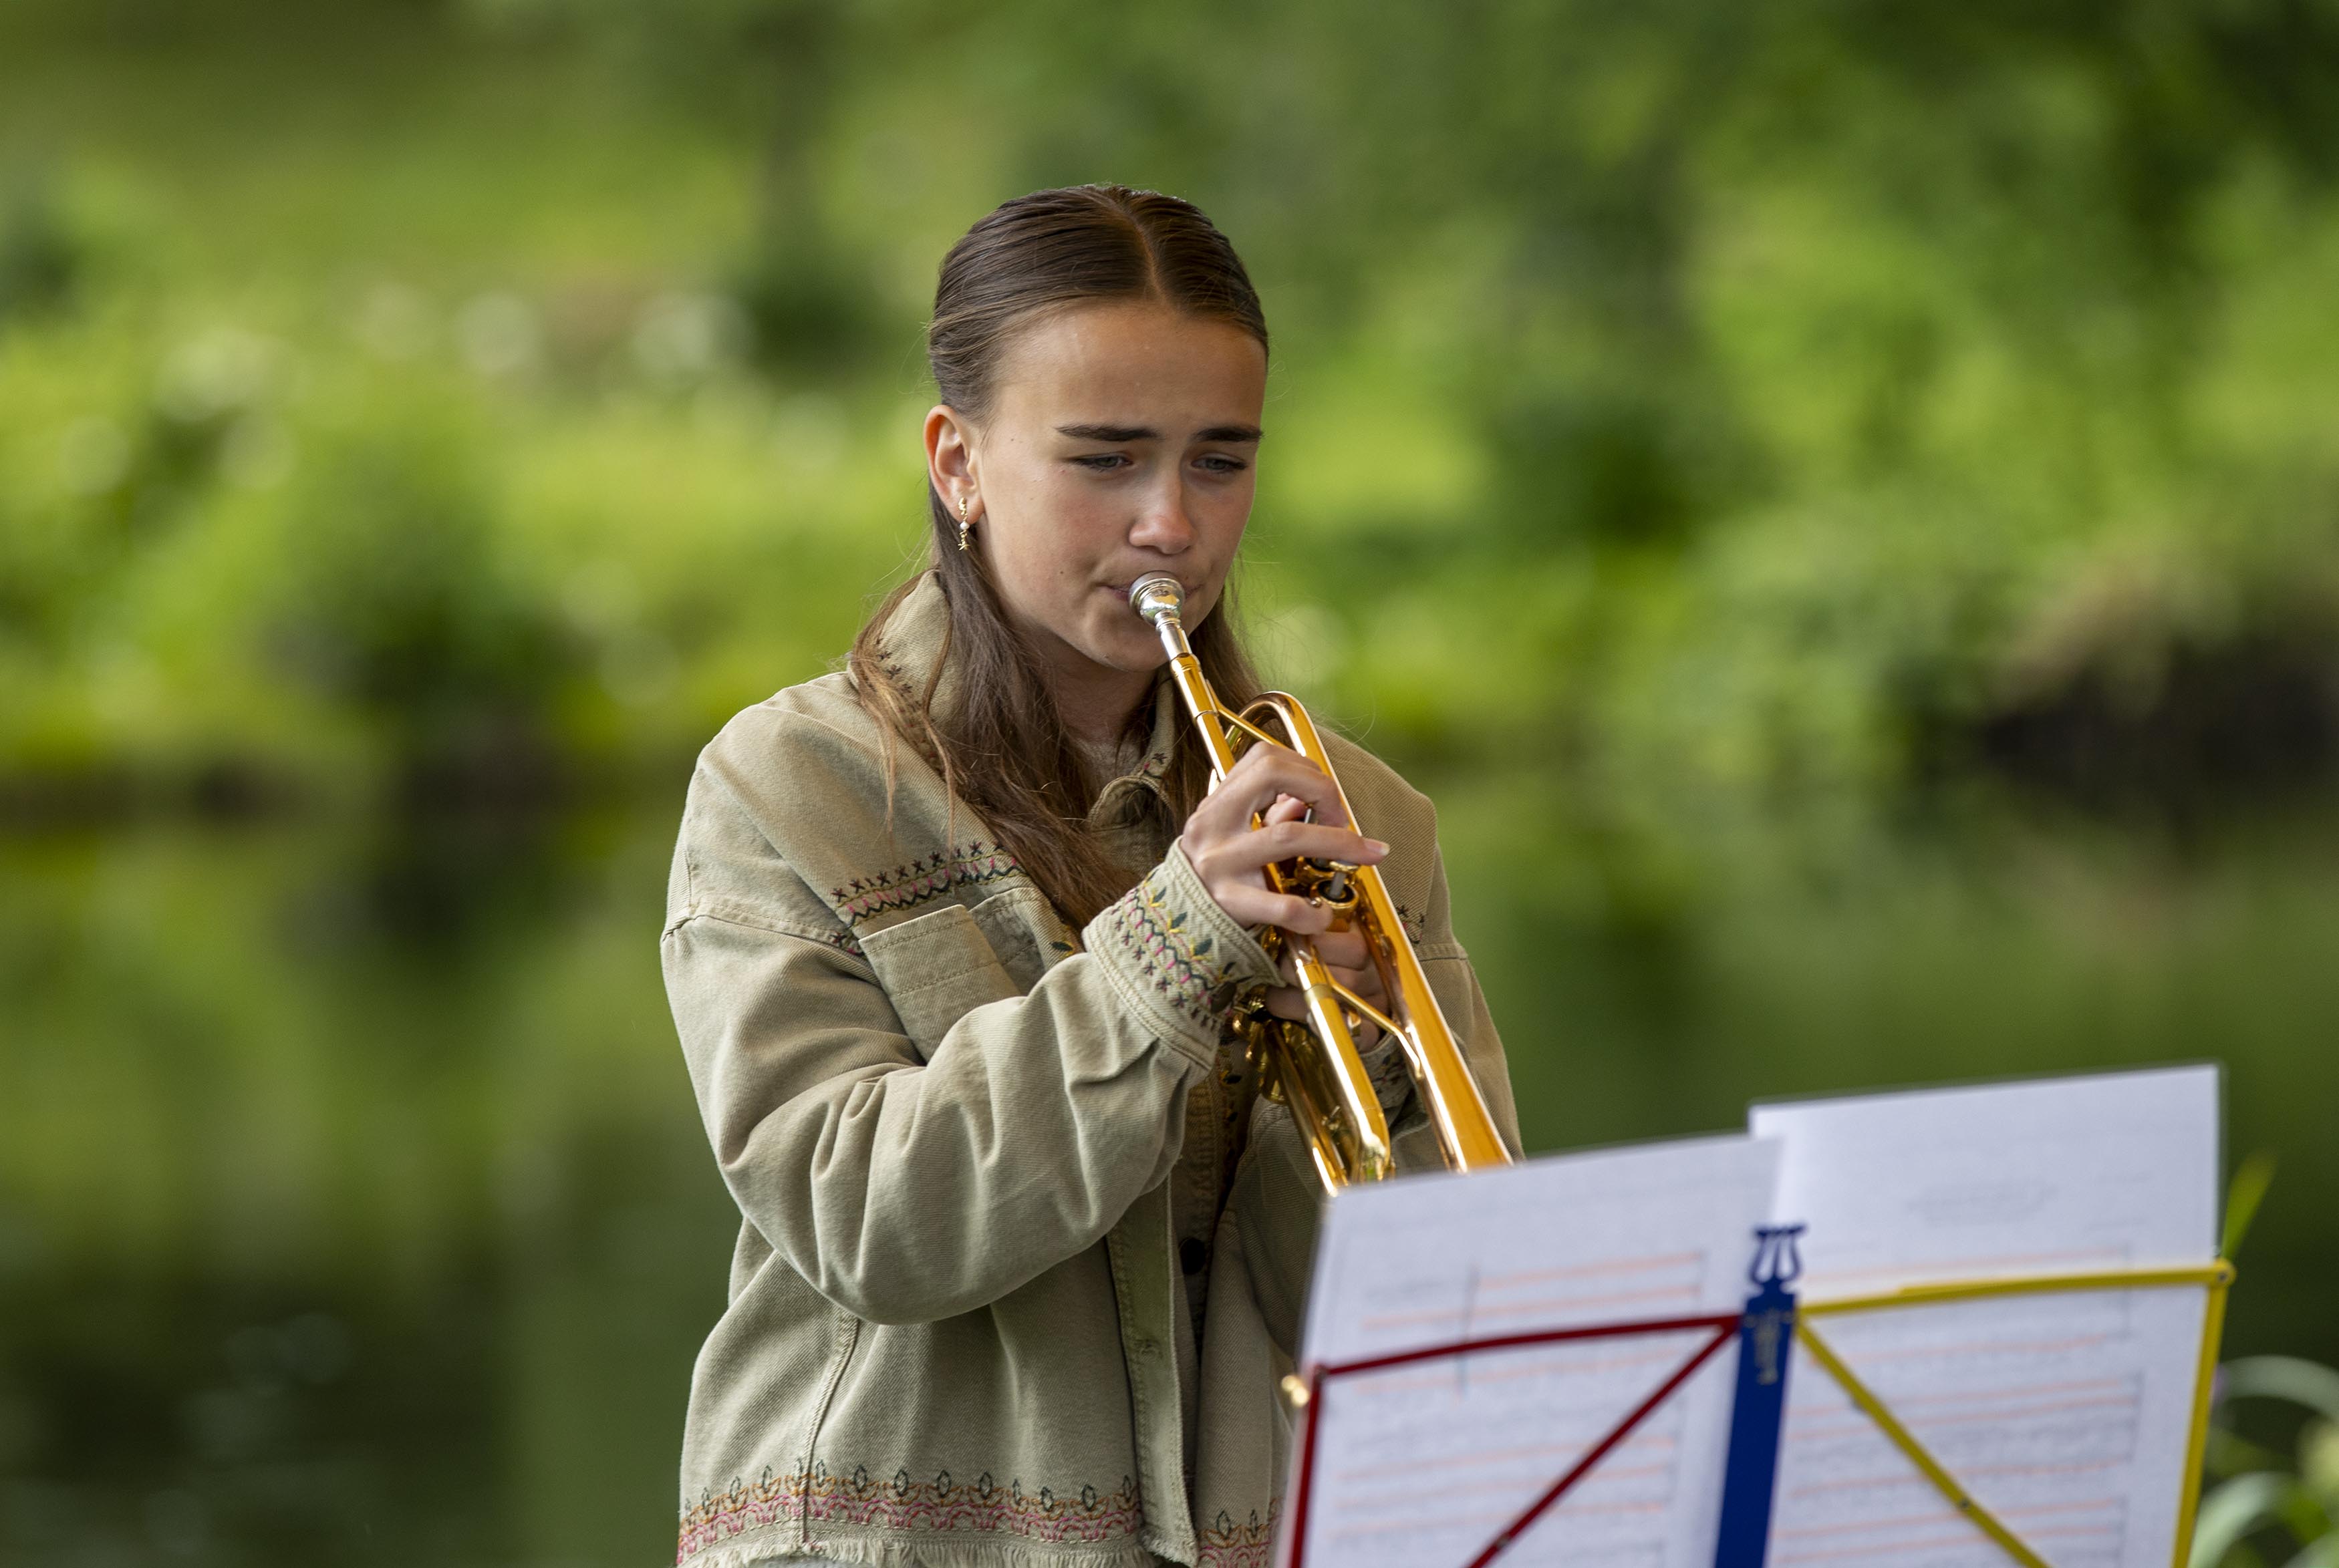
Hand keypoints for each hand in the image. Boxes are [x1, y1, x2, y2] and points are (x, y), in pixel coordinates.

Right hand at [1177, 746, 1390, 1044]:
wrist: (1171, 927)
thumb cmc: (1212, 876)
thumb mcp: (1232, 836)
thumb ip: (1267, 815)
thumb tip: (1306, 802)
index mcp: (1217, 804)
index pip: (1264, 758)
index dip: (1305, 769)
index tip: (1325, 798)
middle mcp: (1213, 826)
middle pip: (1273, 776)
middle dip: (1322, 790)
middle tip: (1344, 820)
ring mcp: (1219, 864)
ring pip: (1288, 836)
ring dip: (1338, 843)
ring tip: (1368, 856)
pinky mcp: (1229, 905)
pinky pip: (1281, 904)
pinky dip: (1311, 910)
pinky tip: (1323, 914)